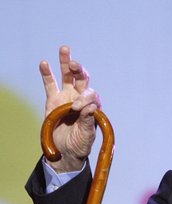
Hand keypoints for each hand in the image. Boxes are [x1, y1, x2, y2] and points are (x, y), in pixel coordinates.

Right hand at [39, 46, 100, 171]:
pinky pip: (50, 84)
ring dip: (67, 63)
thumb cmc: (80, 144)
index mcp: (93, 107)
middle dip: (80, 70)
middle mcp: (81, 99)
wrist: (66, 152)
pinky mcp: (53, 100)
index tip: (77, 108)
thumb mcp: (87, 136)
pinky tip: (44, 63)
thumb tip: (91, 106)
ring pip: (68, 77)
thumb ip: (88, 121)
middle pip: (83, 79)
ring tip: (65, 50)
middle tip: (76, 66)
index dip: (85, 98)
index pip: (91, 95)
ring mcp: (67, 97)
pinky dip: (47, 74)